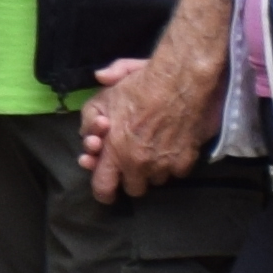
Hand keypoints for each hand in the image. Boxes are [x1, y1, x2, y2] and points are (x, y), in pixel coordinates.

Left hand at [81, 51, 214, 200]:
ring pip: (155, 181)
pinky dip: (172, 164)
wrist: (180, 82)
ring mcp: (164, 165)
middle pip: (132, 188)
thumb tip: (87, 131)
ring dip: (152, 170)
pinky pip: (175, 173)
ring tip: (152, 148)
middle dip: (129, 175)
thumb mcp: (103, 97)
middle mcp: (138, 164)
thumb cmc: (139, 87)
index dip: (103, 190)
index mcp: (115, 151)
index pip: (103, 187)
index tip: (107, 187)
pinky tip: (171, 146)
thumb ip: (89, 117)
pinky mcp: (185, 162)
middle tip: (131, 158)